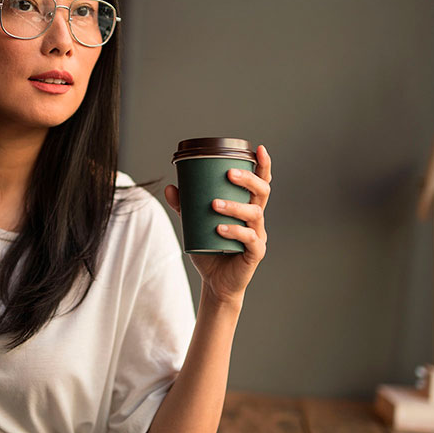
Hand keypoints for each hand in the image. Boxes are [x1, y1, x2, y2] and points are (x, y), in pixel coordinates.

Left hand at [165, 144, 270, 306]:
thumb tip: (170, 187)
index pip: (260, 183)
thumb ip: (185, 207)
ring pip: (254, 214)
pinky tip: (219, 228)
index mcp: (247, 207)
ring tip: (214, 204)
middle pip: (262, 193)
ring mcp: (258, 235)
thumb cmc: (210, 249)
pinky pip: (249, 239)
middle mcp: (256, 219)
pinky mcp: (255, 253)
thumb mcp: (195, 225)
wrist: (216, 282)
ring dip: (234, 206)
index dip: (262, 166)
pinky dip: (234, 231)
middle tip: (229, 174)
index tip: (258, 149)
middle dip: (248, 180)